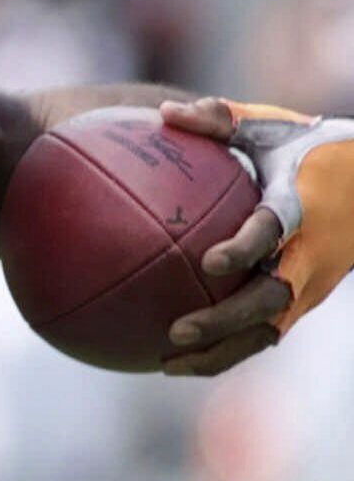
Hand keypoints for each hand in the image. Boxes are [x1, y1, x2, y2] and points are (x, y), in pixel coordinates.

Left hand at [160, 97, 353, 371]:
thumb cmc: (315, 148)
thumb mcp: (273, 125)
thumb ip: (221, 118)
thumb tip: (164, 114)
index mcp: (302, 208)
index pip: (274, 232)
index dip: (246, 248)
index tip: (210, 263)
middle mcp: (310, 254)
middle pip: (270, 300)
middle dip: (225, 321)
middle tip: (177, 331)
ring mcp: (312, 283)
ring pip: (268, 330)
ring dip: (221, 351)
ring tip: (167, 366)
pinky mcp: (306, 300)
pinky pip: (265, 333)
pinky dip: (227, 350)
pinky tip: (179, 359)